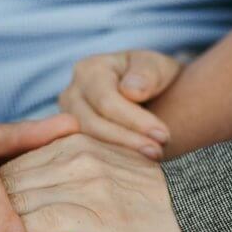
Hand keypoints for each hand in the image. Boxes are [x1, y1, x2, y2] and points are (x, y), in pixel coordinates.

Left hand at [0, 134, 192, 231]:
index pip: (7, 166)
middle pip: (3, 184)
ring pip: (15, 205)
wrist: (200, 207)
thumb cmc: (149, 201)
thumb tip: (22, 211)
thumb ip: (61, 180)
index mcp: (69, 142)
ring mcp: (83, 180)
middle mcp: (71, 154)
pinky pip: (40, 226)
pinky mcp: (95, 211)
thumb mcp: (101, 176)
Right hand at [58, 51, 181, 159]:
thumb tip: (131, 91)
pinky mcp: (71, 139)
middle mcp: (71, 94)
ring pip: (85, 142)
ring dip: (119, 154)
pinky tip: (132, 166)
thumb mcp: (155, 66)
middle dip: (128, 140)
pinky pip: (85, 153)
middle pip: (93, 124)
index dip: (135, 120)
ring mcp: (67, 118)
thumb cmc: (149, 76)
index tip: (163, 135)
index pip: (106, 101)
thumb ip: (147, 74)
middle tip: (158, 152)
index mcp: (89, 69)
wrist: (143, 91)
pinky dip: (109, 161)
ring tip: (150, 158)